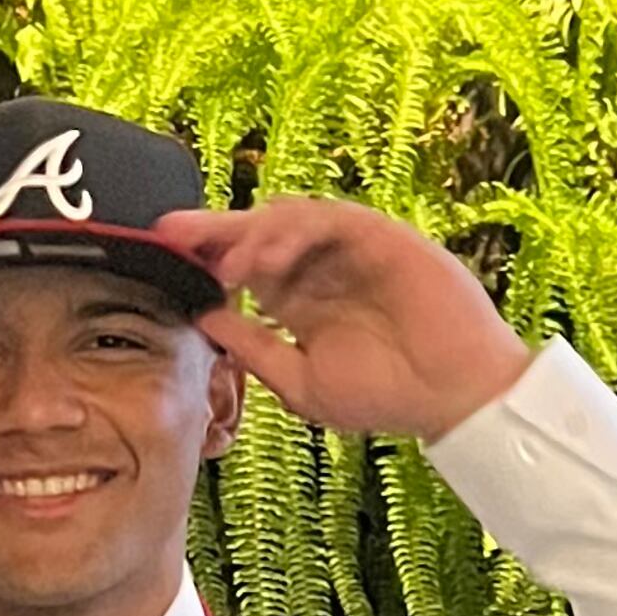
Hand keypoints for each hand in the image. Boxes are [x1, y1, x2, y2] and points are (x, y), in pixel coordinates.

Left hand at [157, 199, 533, 440]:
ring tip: (227, 263)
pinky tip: (267, 256)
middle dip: (213, 230)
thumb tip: (202, 318)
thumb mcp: (300, 381)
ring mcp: (351, 251)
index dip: (206, 261)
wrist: (452, 397)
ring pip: (289, 220)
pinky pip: (329, 218)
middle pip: (257, 235)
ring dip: (252, 235)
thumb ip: (253, 348)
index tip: (163, 259)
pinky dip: (294, 231)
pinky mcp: (380, 238)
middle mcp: (320, 270)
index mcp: (300, 302)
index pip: (244, 269)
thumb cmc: (385, 397)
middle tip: (169, 230)